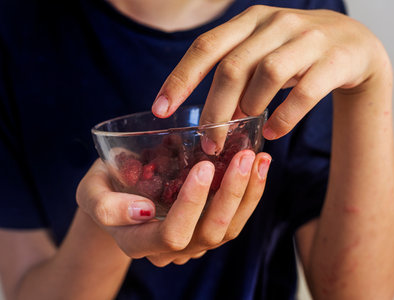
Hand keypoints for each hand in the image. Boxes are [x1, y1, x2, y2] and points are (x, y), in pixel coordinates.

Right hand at [76, 151, 270, 265]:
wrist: (119, 195)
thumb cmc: (104, 188)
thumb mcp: (90, 191)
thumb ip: (105, 205)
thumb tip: (142, 211)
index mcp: (139, 242)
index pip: (171, 234)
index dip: (189, 205)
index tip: (202, 167)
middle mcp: (170, 250)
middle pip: (208, 233)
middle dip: (230, 194)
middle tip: (243, 155)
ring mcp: (193, 243)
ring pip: (229, 229)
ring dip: (248, 193)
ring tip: (258, 158)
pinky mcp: (208, 230)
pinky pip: (235, 220)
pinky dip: (251, 193)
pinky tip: (260, 165)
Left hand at [151, 6, 387, 143]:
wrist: (356, 46)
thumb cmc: (298, 54)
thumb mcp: (262, 51)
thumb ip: (234, 71)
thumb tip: (206, 115)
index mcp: (251, 20)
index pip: (206, 47)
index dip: (180, 79)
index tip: (160, 110)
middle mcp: (276, 23)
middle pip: (233, 67)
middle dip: (215, 109)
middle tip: (208, 142)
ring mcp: (308, 38)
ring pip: (267, 75)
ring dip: (250, 109)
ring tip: (243, 132)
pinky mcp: (335, 59)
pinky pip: (304, 92)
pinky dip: (285, 117)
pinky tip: (273, 132)